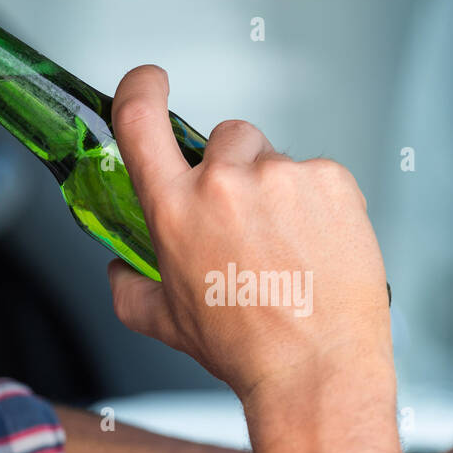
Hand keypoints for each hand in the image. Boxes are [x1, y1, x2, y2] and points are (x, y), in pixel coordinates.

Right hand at [106, 66, 393, 403]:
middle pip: (224, 137)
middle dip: (232, 169)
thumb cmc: (245, 350)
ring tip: (289, 246)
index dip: (141, 88)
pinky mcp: (332, 180)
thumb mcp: (166, 324)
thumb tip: (121, 270)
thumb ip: (130, 288)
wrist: (317, 370)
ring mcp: (283, 177)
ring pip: (274, 158)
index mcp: (175, 209)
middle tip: (248, 224)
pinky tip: (318, 246)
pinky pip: (317, 174)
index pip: (140, 117)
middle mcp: (226, 183)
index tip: (149, 82)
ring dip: (276, 188)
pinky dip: (318, 203)